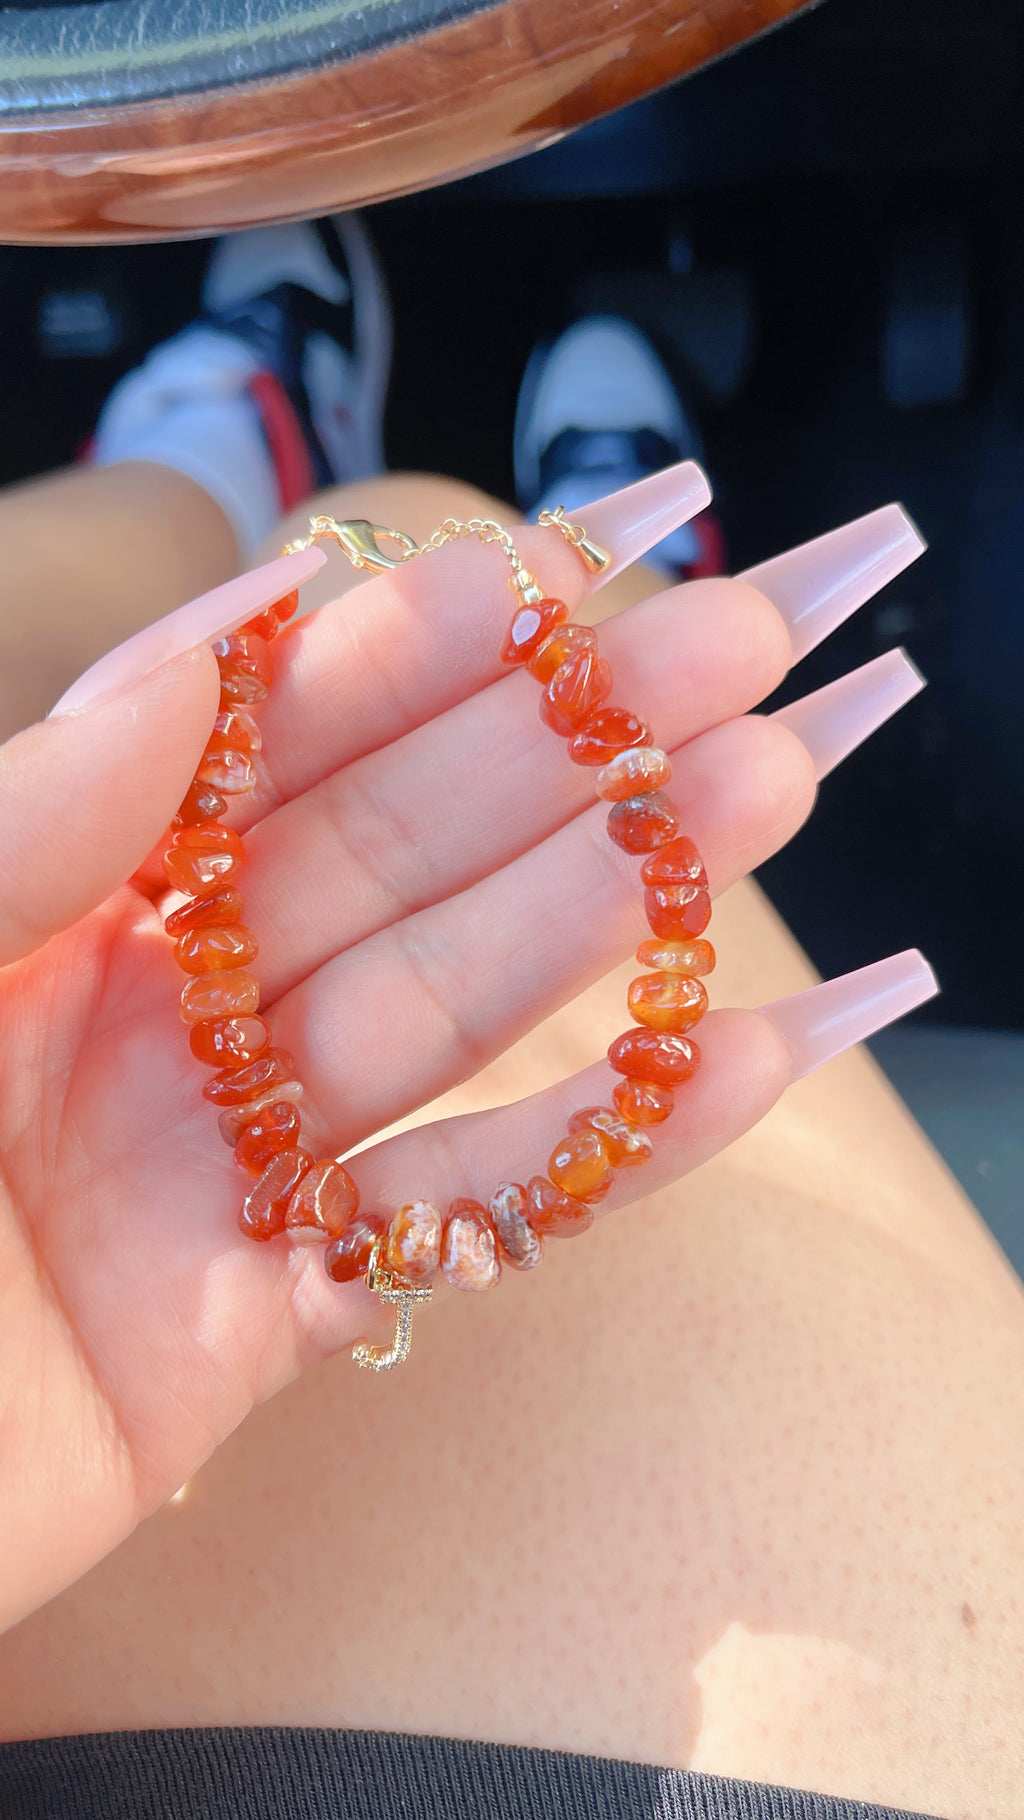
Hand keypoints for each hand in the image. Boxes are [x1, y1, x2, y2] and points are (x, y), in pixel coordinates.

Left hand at [0, 517, 809, 1632]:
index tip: (550, 568)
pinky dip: (605, 1156)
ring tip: (766, 796)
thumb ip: (21, 822)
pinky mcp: (250, 1326)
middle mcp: (138, 1010)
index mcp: (37, 898)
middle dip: (561, 750)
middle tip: (735, 650)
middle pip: (388, 855)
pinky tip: (744, 1063)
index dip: (402, 648)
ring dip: (610, 915)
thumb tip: (203, 650)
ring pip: (447, 1013)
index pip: (247, 739)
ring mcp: (207, 1162)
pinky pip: (458, 1224)